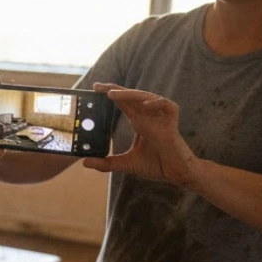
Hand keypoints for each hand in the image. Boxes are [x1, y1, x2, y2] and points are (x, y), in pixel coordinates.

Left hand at [82, 83, 199, 185]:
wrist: (177, 174)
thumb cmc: (156, 165)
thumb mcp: (127, 164)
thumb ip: (107, 163)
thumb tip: (84, 163)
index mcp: (139, 122)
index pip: (123, 103)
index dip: (111, 94)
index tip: (94, 89)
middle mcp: (148, 117)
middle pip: (131, 97)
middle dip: (115, 89)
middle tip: (97, 86)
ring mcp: (160, 119)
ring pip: (146, 98)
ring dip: (129, 94)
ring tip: (112, 94)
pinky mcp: (172, 124)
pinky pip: (168, 107)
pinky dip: (158, 103)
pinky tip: (145, 105)